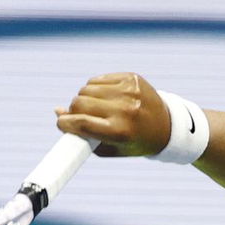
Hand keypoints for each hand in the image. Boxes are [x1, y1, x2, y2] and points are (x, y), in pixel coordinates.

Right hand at [55, 72, 171, 156]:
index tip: (61, 125)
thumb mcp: (107, 147)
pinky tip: (104, 98)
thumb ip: (81, 134)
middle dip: (73, 111)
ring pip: (86, 89)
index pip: (81, 123)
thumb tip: (57, 111)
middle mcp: (125, 109)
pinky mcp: (130, 78)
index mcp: (120, 132)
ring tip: (95, 109)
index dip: (65, 124)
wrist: (166, 126)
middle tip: (79, 117)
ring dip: (85, 99)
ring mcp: (129, 91)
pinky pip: (98, 80)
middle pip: (80, 103)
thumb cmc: (132, 142)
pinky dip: (95, 89)